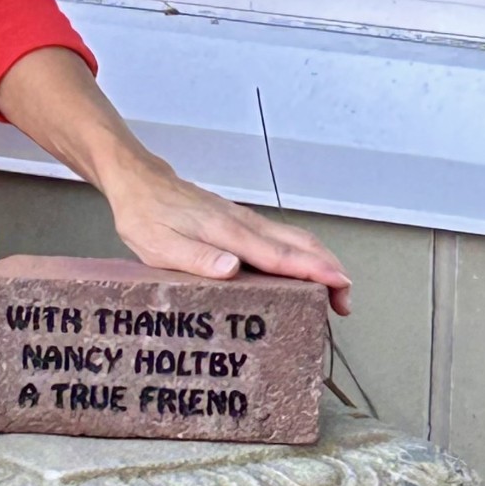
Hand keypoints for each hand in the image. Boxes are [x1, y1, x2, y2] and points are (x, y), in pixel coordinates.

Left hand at [104, 158, 352, 314]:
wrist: (140, 182)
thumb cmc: (146, 217)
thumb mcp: (158, 246)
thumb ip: (196, 258)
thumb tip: (233, 269)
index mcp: (228, 234)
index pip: (281, 256)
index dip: (314, 272)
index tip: (339, 286)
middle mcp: (244, 225)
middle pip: (300, 244)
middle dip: (329, 270)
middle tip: (344, 303)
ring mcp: (245, 221)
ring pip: (295, 239)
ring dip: (320, 262)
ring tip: (334, 292)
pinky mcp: (240, 222)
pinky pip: (281, 237)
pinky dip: (302, 254)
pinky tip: (303, 271)